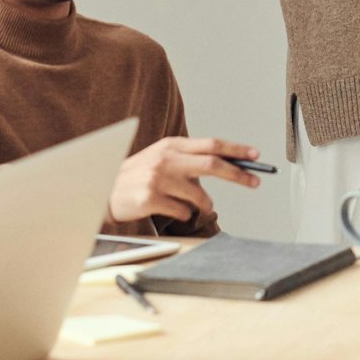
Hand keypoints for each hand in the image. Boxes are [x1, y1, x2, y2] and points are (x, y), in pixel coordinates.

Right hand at [110, 136, 261, 222]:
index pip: (211, 144)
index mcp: (171, 145)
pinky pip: (183, 212)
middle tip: (255, 182)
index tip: (256, 155)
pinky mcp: (151, 198)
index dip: (236, 149)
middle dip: (238, 174)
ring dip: (203, 205)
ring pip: (199, 195)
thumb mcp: (162, 159)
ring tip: (192, 206)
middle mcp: (166, 158)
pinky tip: (170, 211)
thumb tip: (228, 165)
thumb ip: (189, 160)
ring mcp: (158, 178)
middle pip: (213, 164)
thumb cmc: (138, 177)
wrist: (103, 191)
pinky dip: (184, 215)